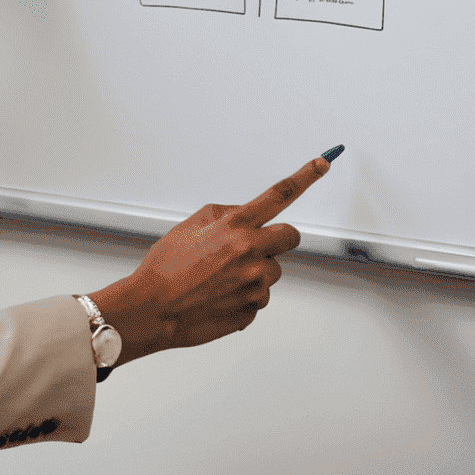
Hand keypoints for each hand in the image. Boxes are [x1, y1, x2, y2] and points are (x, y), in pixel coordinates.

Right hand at [87, 157, 330, 364]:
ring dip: (255, 271)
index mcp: (235, 227)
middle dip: (277, 238)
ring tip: (221, 277)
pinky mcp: (252, 310)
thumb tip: (245, 215)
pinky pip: (259, 298)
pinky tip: (219, 295)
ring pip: (272, 272)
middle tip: (252, 245)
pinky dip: (244, 296)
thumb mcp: (191, 224)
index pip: (279, 194)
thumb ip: (225, 214)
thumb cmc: (166, 266)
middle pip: (290, 237)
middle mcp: (250, 253)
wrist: (152, 308)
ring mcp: (254, 284)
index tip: (322, 164)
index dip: (305, 176)